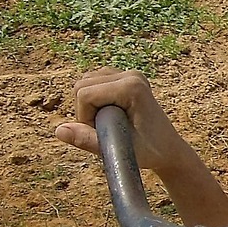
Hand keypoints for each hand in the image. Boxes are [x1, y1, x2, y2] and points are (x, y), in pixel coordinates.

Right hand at [55, 68, 189, 173]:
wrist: (168, 150)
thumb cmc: (149, 152)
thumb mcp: (116, 150)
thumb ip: (87, 140)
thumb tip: (59, 130)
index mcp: (132, 87)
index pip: (84, 94)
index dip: (86, 117)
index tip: (105, 132)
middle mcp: (131, 75)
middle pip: (81, 86)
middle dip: (86, 110)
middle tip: (108, 129)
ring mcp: (129, 74)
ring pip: (84, 84)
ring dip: (89, 106)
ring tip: (111, 123)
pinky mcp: (125, 78)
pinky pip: (92, 84)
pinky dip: (93, 101)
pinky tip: (111, 115)